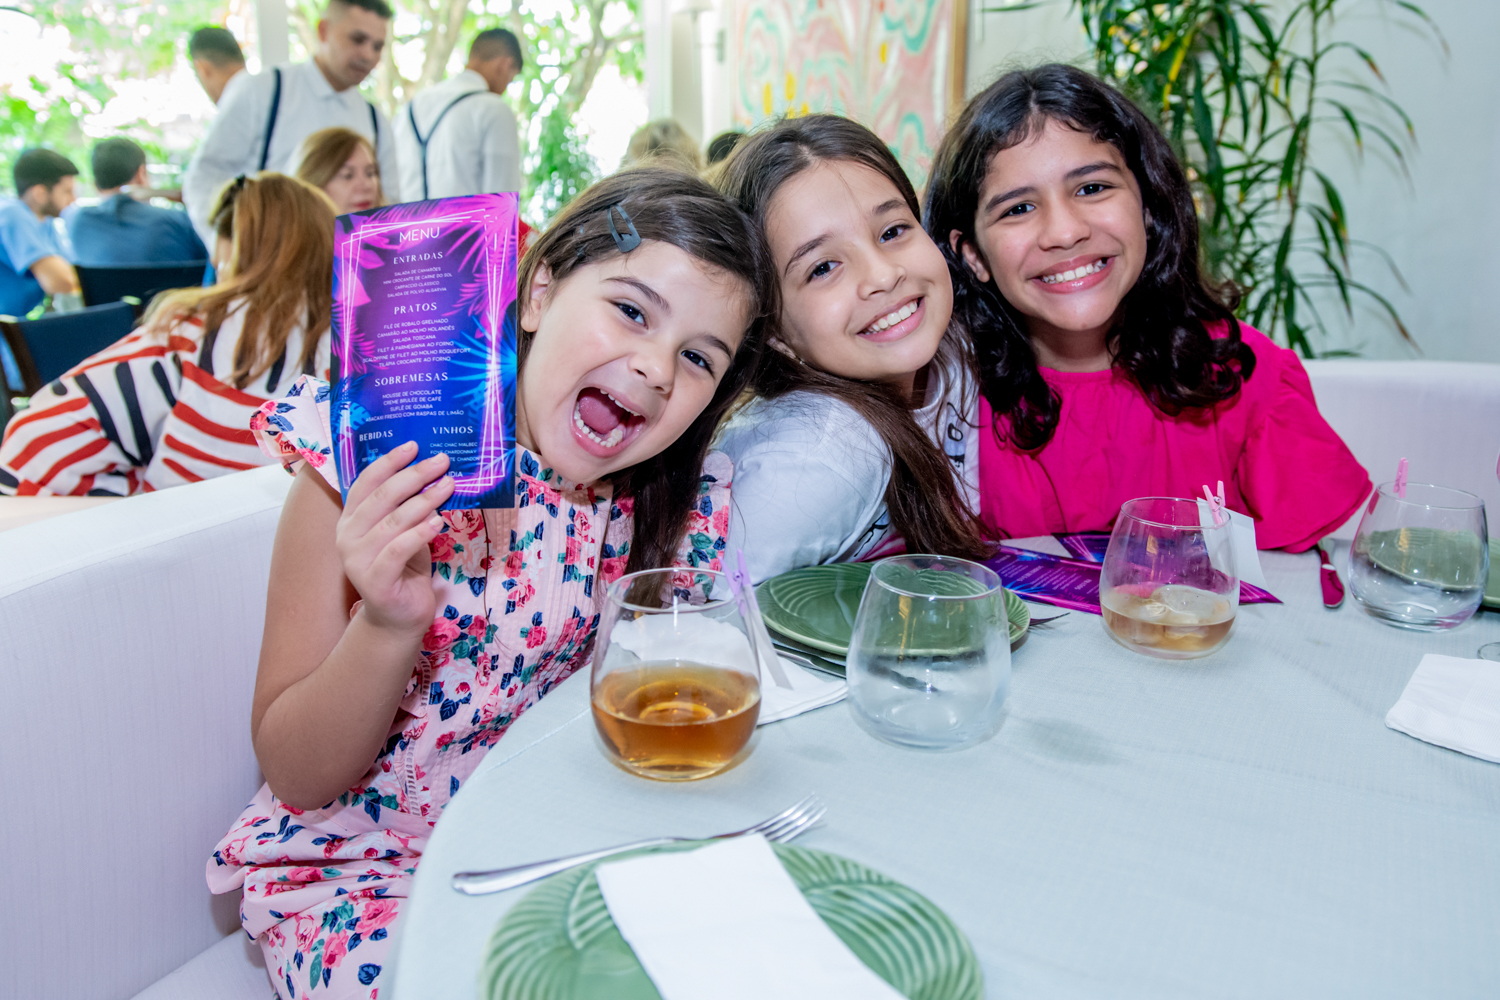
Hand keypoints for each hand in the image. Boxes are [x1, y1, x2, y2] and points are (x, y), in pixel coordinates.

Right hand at [335, 442, 453, 633]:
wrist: (399, 616)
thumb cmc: (404, 568)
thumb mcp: (405, 531)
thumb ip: (408, 506)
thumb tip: (433, 471)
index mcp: (351, 519)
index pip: (365, 483)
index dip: (389, 462)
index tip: (414, 445)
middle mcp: (347, 536)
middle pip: (381, 497)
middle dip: (414, 476)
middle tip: (441, 462)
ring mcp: (356, 559)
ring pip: (392, 521)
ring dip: (424, 500)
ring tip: (447, 486)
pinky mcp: (374, 580)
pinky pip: (398, 549)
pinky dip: (419, 533)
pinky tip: (438, 521)